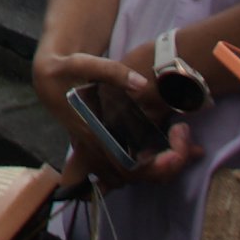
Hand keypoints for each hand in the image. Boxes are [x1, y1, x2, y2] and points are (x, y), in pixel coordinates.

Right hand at [29, 49, 192, 183]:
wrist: (48, 79)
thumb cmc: (66, 71)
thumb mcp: (85, 64)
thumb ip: (113, 73)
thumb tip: (142, 84)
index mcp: (94, 133)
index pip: (128, 164)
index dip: (156, 164)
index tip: (177, 147)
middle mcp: (98, 147)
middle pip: (136, 175)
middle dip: (167, 166)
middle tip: (190, 144)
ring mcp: (101, 149)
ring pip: (135, 174)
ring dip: (164, 167)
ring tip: (191, 147)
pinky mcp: (107, 145)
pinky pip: (133, 165)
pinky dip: (157, 161)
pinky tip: (176, 144)